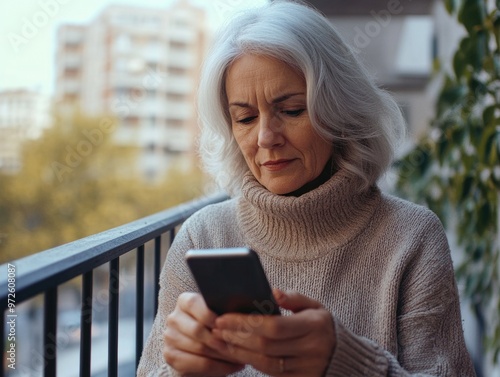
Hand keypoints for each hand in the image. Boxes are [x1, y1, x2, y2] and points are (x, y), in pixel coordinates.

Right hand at [163, 292, 244, 375]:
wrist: (204, 346)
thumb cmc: (216, 326)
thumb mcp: (220, 315)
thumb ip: (225, 312)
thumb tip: (239, 316)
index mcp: (184, 301)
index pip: (193, 304)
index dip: (209, 315)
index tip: (225, 324)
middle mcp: (174, 318)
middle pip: (196, 329)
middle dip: (220, 339)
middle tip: (238, 345)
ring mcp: (169, 337)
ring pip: (199, 348)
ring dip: (222, 355)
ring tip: (239, 356)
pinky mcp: (170, 356)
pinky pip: (196, 364)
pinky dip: (217, 367)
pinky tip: (231, 367)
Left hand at [211, 289, 335, 375]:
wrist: (343, 355)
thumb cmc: (322, 325)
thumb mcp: (315, 306)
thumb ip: (294, 298)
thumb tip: (272, 292)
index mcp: (314, 326)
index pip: (275, 326)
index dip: (247, 323)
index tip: (225, 317)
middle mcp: (311, 350)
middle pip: (266, 345)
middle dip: (237, 336)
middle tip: (217, 327)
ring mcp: (306, 369)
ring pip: (265, 363)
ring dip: (238, 351)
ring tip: (220, 340)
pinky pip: (270, 373)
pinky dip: (250, 362)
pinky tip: (235, 352)